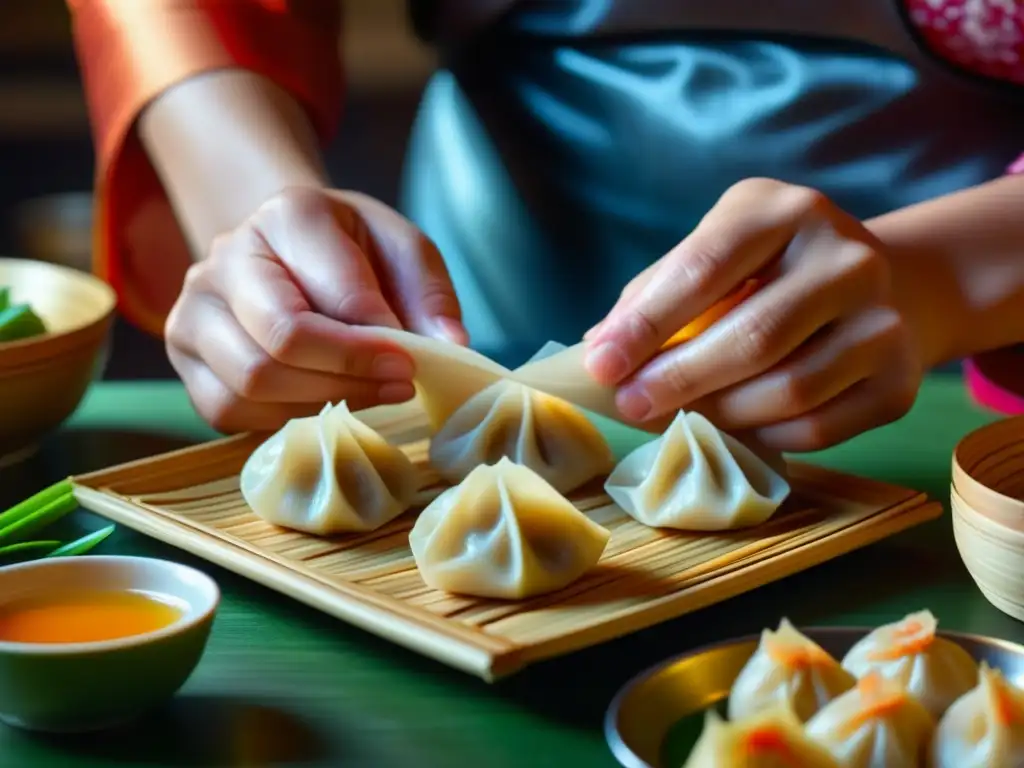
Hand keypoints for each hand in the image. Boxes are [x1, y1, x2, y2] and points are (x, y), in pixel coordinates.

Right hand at [165, 187, 466, 432]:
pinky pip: (226, 408)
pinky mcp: (184, 354)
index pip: (331, 295)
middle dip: (349, 374)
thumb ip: (429, 294)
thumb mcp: (403, 249)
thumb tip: (449, 346)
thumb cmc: (352, 251)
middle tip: (400, 385)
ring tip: (371, 395)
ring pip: (250, 382)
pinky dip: (282, 417)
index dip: (374, 341)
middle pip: (281, 343)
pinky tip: (324, 401)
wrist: (286, 249)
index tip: (412, 362)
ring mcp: (194, 307)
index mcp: (288, 215)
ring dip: (322, 401)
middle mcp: (226, 256)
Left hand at [584, 178, 923, 451]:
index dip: (646, 324)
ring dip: (720, 414)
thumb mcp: (718, 252)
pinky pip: (817, 428)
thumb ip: (657, 292)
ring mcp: (882, 319)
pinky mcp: (899, 380)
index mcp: (786, 211)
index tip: (601, 365)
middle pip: (751, 338)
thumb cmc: (773, 270)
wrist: (887, 284)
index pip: (705, 269)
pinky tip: (736, 426)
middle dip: (678, 380)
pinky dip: (763, 435)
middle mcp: (846, 257)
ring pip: (787, 391)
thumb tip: (598, 351)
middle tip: (631, 405)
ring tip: (682, 415)